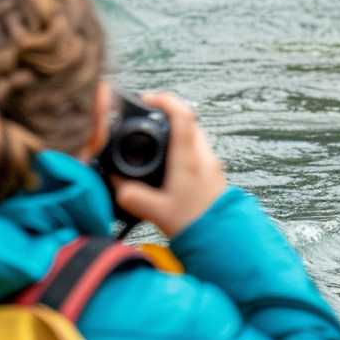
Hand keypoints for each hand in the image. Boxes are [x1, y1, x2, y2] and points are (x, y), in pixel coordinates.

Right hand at [112, 92, 227, 238]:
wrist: (223, 241)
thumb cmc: (195, 225)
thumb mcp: (156, 212)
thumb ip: (132, 197)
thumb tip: (115, 184)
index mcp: (189, 158)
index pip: (182, 115)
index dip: (164, 100)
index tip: (147, 99)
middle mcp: (203, 156)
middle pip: (188, 120)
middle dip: (167, 115)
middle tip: (147, 119)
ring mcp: (212, 164)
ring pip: (194, 135)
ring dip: (176, 132)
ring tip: (155, 142)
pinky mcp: (214, 174)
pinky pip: (198, 150)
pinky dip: (182, 148)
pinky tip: (169, 164)